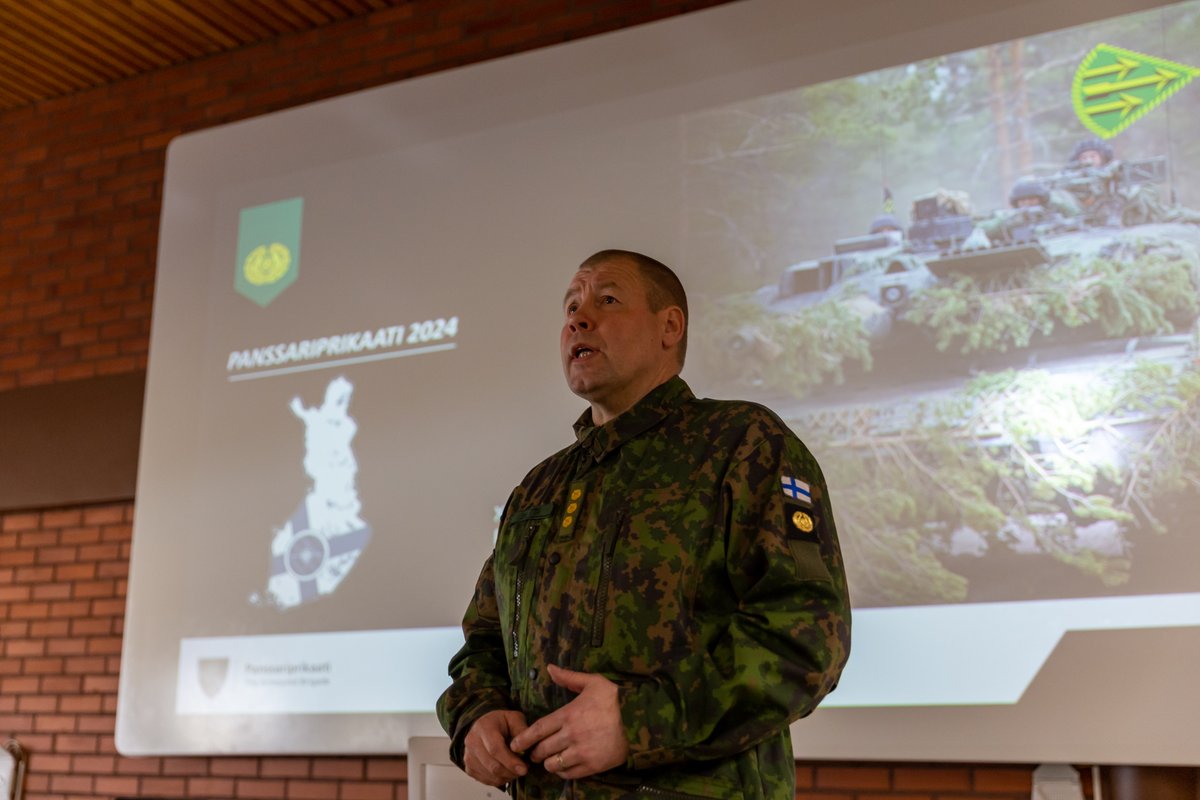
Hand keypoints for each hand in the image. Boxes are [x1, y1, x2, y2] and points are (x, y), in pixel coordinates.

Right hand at [462, 709, 528, 786]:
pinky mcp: (469, 767)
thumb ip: (521, 730)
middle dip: (511, 772)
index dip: (510, 762)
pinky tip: (506, 771)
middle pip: (492, 765)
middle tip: (524, 770)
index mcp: (483, 727)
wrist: (484, 725)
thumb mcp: (514, 718)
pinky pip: (486, 780)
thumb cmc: (500, 722)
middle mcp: (472, 742)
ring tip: (516, 769)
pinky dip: (499, 780)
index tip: (524, 768)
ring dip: (507, 777)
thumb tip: (527, 746)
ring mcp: (468, 756)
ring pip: (490, 775)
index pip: (495, 749)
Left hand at [509, 665, 629, 779]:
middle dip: (535, 752)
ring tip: (550, 759)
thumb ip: (569, 677)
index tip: (515, 744)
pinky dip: (562, 771)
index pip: (537, 730)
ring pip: (553, 764)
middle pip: (542, 749)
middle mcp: (571, 735)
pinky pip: (568, 774)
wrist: (640, 720)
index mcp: (568, 715)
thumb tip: (549, 668)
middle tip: (534, 752)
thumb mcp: (594, 682)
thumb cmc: (615, 700)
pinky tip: (564, 766)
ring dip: (548, 763)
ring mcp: (581, 752)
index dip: (523, 739)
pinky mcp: (592, 766)